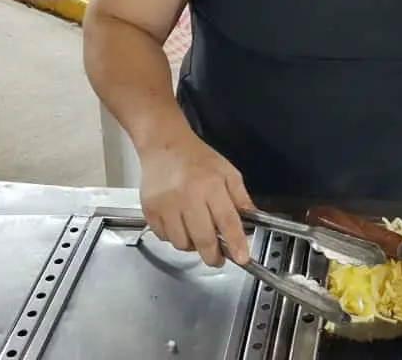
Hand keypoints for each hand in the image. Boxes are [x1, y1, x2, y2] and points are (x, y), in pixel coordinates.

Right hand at [139, 129, 254, 266]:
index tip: (242, 258)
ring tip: (196, 232)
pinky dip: (174, 237)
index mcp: (210, 184)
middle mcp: (187, 195)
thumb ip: (241, 197)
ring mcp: (166, 204)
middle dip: (213, 256)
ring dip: (192, 246)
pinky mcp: (150, 209)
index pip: (227, 221)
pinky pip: (164, 237)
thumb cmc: (197, 158)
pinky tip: (179, 224)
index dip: (236, 243)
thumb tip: (252, 220)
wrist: (164, 144)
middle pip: (203, 238)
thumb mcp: (227, 171)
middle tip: (217, 258)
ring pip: (182, 243)